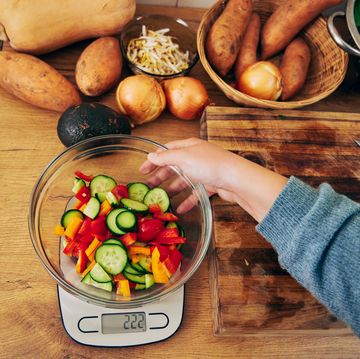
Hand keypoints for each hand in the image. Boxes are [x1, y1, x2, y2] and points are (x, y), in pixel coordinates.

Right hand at [140, 137, 287, 221]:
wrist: (237, 179)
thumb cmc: (210, 164)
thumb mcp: (184, 157)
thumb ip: (166, 157)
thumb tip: (151, 156)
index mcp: (189, 146)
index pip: (166, 151)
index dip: (153, 159)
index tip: (142, 170)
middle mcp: (197, 157)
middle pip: (174, 165)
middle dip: (161, 175)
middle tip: (149, 186)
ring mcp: (205, 171)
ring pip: (185, 180)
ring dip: (173, 188)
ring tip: (161, 198)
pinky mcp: (212, 184)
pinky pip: (197, 193)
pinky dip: (188, 200)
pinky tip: (180, 209)